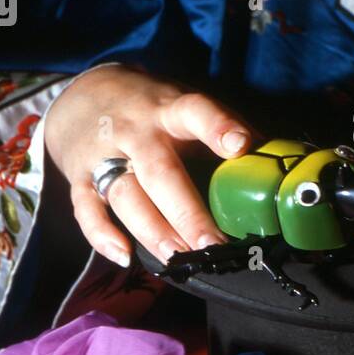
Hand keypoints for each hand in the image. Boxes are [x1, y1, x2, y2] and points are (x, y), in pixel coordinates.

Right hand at [44, 65, 254, 267]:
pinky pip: (86, 208)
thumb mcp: (185, 103)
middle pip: (160, 172)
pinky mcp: (80, 177)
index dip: (218, 126)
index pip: (195, 111)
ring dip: (152, 230)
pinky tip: (124, 256)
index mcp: (170, 109)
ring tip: (179, 258)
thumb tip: (272, 158)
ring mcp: (104, 154)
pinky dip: (101, 235)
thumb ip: (223, 128)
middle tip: (212, 245)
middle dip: (186, 212)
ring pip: (126, 195)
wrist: (81, 95)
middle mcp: (136, 131)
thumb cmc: (150, 108)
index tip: (240, 146)